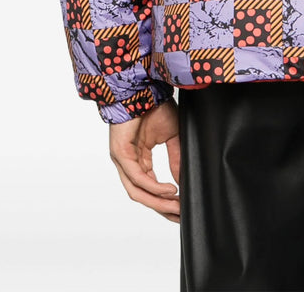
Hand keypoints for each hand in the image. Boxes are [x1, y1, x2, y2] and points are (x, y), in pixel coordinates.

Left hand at [108, 98, 181, 221]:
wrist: (143, 87)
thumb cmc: (154, 106)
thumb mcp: (172, 136)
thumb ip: (176, 158)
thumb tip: (184, 181)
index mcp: (139, 159)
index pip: (150, 189)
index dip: (165, 202)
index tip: (182, 211)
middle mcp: (128, 163)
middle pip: (143, 195)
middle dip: (163, 208)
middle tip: (181, 215)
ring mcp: (122, 160)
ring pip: (138, 191)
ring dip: (158, 201)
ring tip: (177, 205)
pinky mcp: (120, 154)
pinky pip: (136, 176)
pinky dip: (153, 185)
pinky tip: (169, 190)